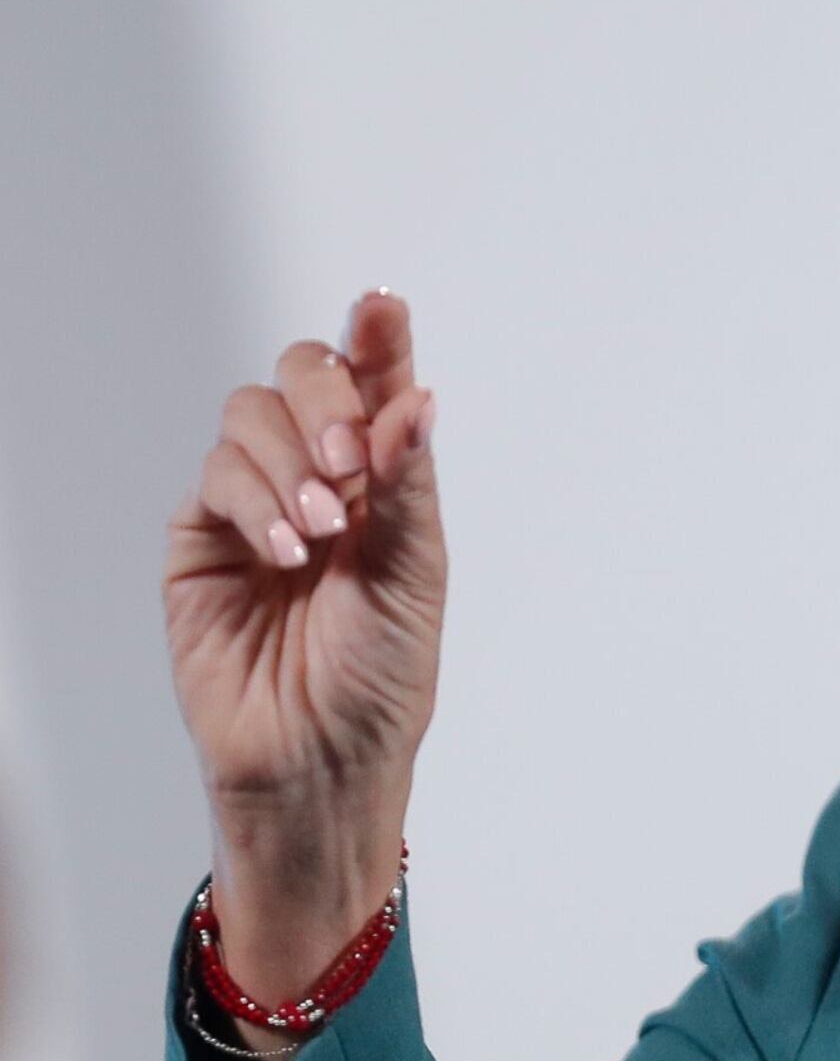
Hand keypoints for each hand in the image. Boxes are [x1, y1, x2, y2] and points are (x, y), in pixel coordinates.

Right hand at [163, 291, 444, 1011]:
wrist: (318, 759)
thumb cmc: (380, 678)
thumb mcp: (415, 573)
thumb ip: (408, 482)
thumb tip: (416, 398)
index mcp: (387, 480)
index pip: (380, 385)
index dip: (379, 338)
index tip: (383, 302)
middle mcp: (322, 476)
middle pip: (304, 375)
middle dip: (328, 400)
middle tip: (353, 463)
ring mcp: (258, 501)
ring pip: (252, 415)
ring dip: (291, 458)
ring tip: (322, 532)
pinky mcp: (202, 536)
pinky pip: (216, 476)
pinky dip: (255, 500)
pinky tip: (286, 553)